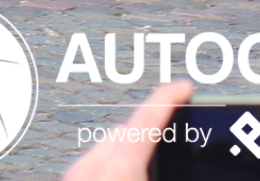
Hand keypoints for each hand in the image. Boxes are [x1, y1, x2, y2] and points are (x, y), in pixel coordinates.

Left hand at [62, 78, 193, 180]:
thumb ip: (170, 173)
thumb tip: (183, 167)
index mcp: (120, 171)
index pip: (147, 121)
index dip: (168, 98)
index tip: (184, 86)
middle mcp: (91, 168)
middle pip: (125, 133)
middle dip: (150, 130)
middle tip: (174, 138)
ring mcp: (75, 176)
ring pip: (107, 148)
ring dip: (130, 150)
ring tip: (153, 163)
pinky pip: (92, 164)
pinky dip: (111, 165)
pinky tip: (126, 176)